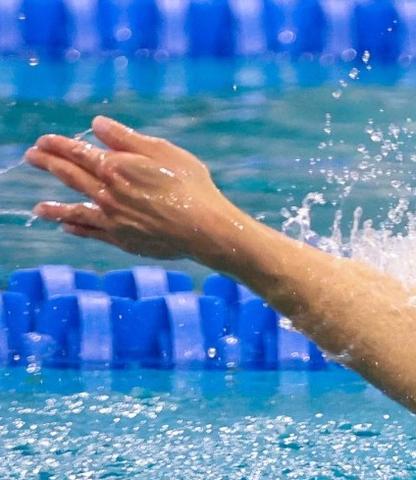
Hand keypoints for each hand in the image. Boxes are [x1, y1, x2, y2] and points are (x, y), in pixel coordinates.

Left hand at [25, 116, 253, 265]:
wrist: (205, 229)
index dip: (58, 145)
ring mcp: (112, 219)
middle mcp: (107, 194)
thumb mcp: (163, 151)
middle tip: (32, 158)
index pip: (78, 153)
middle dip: (48, 164)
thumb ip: (126, 138)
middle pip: (71, 176)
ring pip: (75, 210)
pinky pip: (92, 232)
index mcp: (115, 168)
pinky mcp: (123, 239)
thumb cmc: (191, 186)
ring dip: (54, 208)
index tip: (43, 141)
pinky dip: (77, 228)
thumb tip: (97, 125)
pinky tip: (68, 227)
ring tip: (39, 208)